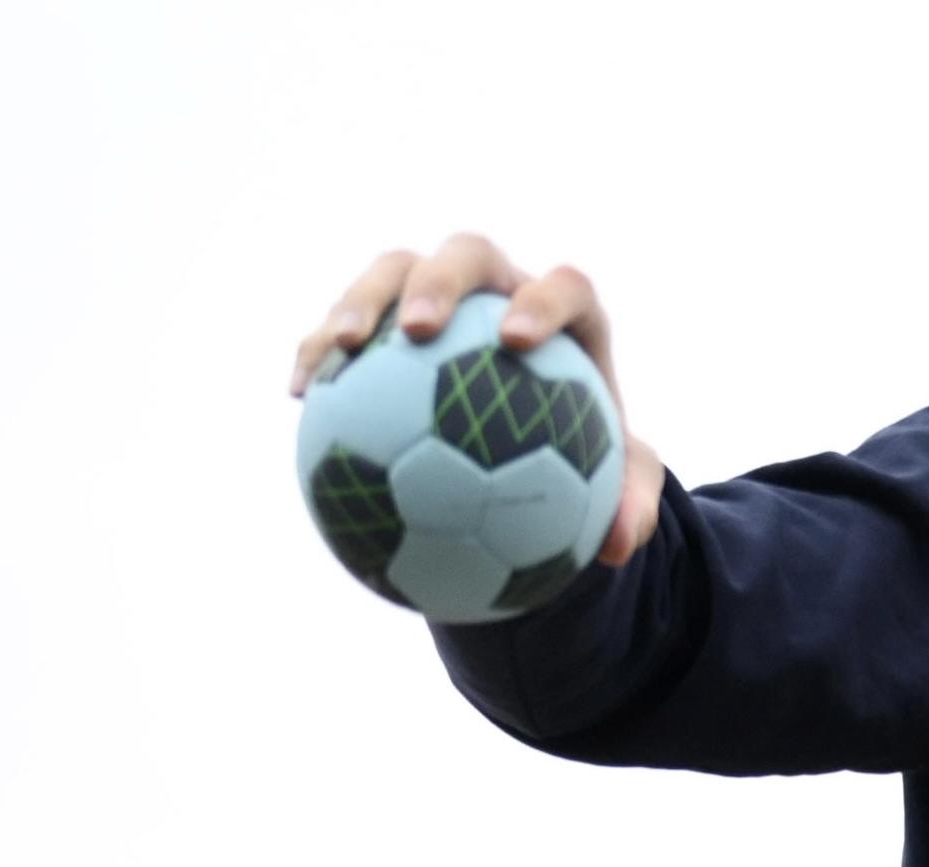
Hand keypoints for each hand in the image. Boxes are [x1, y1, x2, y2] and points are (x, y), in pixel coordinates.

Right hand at [288, 234, 667, 564]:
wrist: (534, 448)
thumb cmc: (584, 461)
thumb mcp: (617, 487)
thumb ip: (628, 506)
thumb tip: (617, 547)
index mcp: (567, 314)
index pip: (563, 287)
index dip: (542, 299)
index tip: (517, 342)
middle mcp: (501, 289)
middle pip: (467, 256)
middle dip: (438, 281)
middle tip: (418, 329)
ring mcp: (440, 295)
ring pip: (393, 270)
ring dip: (361, 299)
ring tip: (339, 347)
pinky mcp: (387, 317)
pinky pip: (348, 323)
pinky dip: (322, 349)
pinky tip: (299, 392)